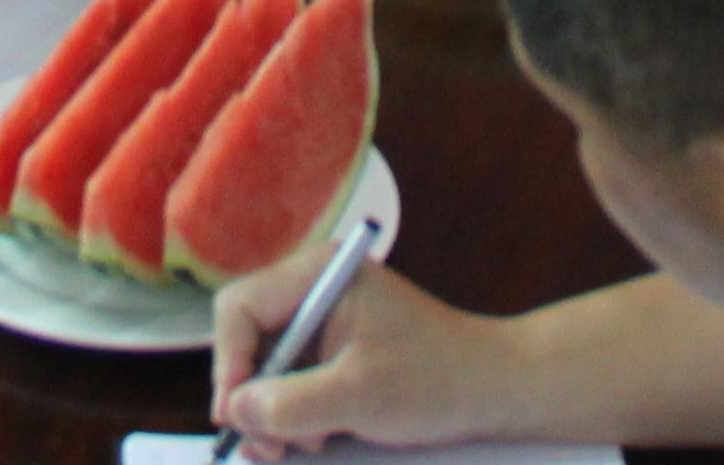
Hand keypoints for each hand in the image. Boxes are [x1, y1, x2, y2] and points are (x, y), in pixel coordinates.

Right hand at [211, 251, 493, 457]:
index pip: (240, 309)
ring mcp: (322, 320)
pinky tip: (313, 438)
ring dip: (270, 413)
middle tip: (265, 447)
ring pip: (263, 367)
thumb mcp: (358, 396)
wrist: (493, 390)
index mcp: (319, 274)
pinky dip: (290, 414)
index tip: (236, 416)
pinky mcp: (332, 351)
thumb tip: (234, 411)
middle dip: (251, 396)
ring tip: (296, 447)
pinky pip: (288, 380)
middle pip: (246, 339)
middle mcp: (313, 289)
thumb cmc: (434, 381)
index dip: (230, 363)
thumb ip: (290, 404)